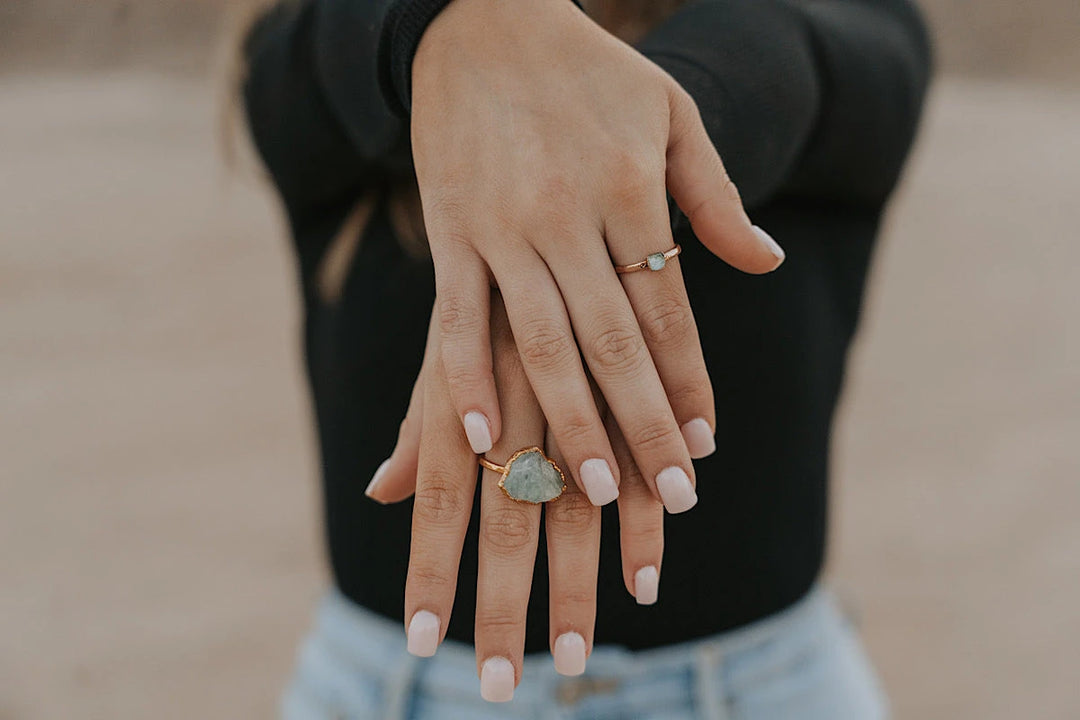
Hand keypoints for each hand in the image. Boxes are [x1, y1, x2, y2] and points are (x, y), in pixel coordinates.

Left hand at [367, 293, 664, 700]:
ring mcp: (572, 383)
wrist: (542, 164)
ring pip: (576, 503)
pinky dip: (644, 519)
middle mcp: (510, 392)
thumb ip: (419, 426)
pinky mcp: (628, 368)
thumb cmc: (487, 279)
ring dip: (577, 583)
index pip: (438, 498)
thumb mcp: (444, 350)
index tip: (424, 643)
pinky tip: (647, 572)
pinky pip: (641, 458)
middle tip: (500, 687)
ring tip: (575, 657)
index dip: (429, 571)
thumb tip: (378, 492)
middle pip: (502, 519)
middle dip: (499, 604)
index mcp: (458, 387)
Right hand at [409, 0, 783, 513]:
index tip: (703, 449)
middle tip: (669, 501)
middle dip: (643, 426)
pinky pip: (458, 314)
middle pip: (613, 342)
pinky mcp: (450, 229)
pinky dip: (466, 376)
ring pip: (542, 340)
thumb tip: (763, 263)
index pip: (668, 310)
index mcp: (633, 190)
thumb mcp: (672, 117)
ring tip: (592, 491)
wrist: (482, 14)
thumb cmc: (590, 71)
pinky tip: (483, 436)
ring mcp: (505, 226)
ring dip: (569, 420)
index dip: (688, 384)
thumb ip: (714, 198)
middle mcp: (571, 215)